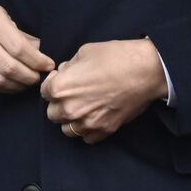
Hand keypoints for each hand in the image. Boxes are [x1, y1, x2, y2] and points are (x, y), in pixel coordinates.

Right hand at [0, 3, 54, 92]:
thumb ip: (19, 34)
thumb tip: (41, 50)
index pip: (18, 46)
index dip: (36, 60)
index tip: (47, 65)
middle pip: (9, 66)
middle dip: (29, 76)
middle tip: (38, 78)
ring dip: (17, 85)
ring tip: (26, 83)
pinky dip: (2, 88)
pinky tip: (10, 85)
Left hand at [41, 38, 166, 143]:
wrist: (146, 71)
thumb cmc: (116, 57)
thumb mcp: (85, 52)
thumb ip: (69, 66)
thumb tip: (64, 73)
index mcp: (61, 88)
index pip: (44, 92)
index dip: (52, 83)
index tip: (62, 79)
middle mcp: (70, 109)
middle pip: (52, 113)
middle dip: (58, 103)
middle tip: (72, 94)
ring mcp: (87, 123)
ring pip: (67, 129)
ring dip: (71, 119)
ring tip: (82, 107)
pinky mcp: (104, 131)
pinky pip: (86, 138)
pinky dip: (87, 129)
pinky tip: (94, 116)